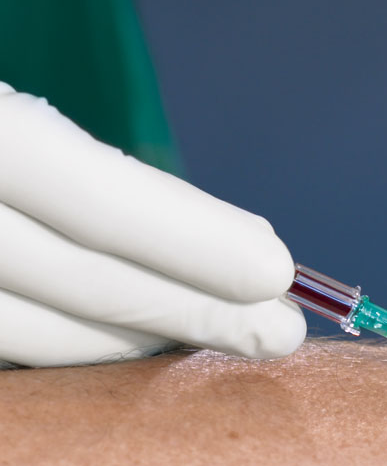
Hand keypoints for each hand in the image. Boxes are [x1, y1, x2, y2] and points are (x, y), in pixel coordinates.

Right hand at [0, 83, 305, 366]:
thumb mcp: (8, 113)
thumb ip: (61, 159)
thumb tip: (218, 240)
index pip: (86, 195)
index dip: (188, 239)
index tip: (275, 270)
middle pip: (71, 279)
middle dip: (189, 311)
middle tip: (280, 332)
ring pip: (25, 334)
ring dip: (134, 342)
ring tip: (215, 337)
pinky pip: (2, 353)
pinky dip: (68, 350)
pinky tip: (125, 344)